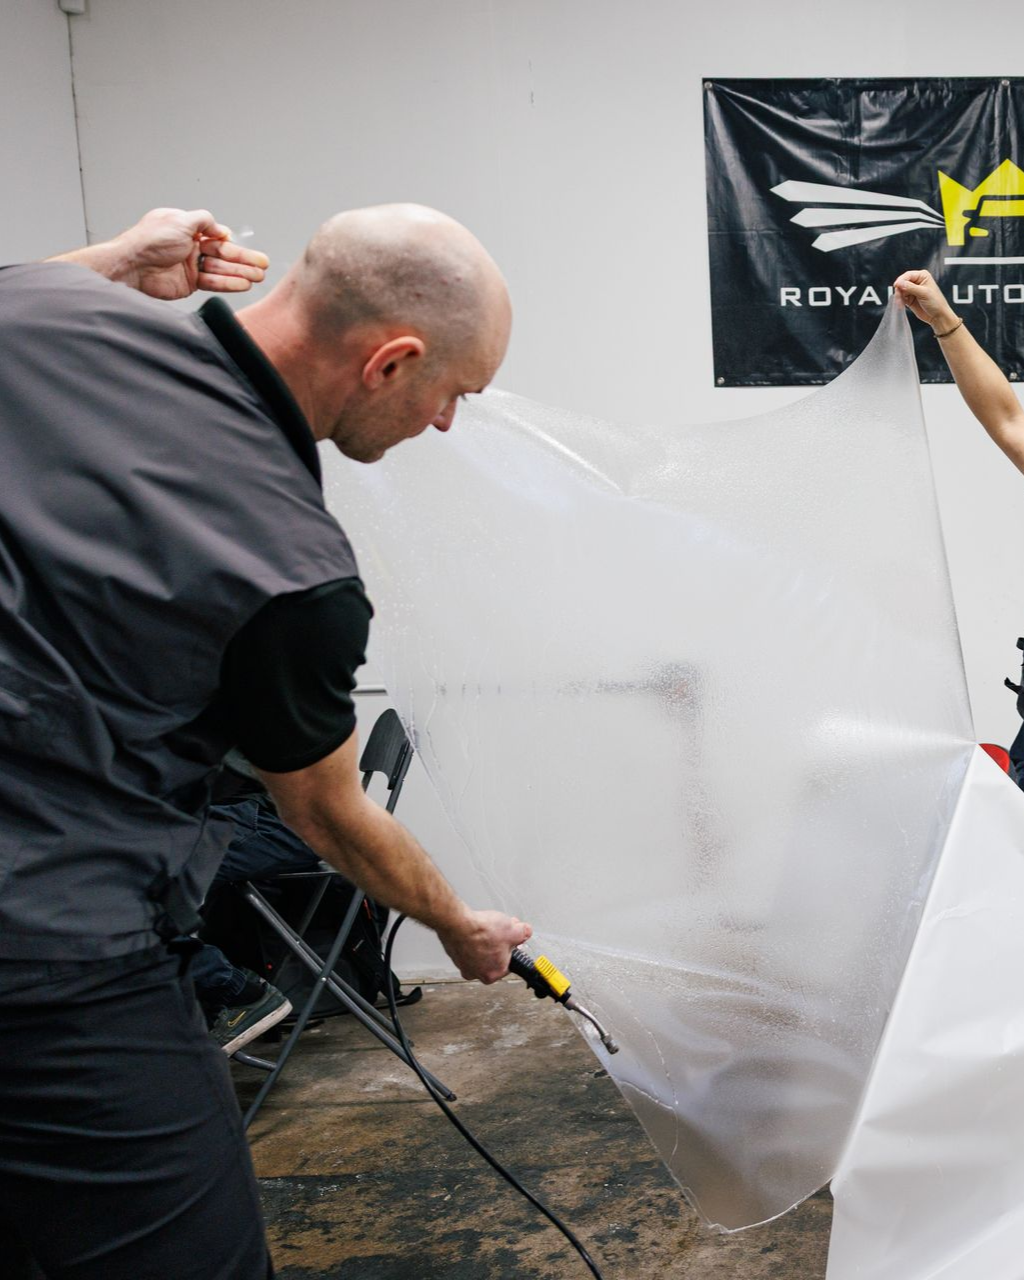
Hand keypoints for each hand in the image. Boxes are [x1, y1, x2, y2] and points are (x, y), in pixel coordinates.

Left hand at [49, 208, 268, 299]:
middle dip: (243, 259)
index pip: (215, 235)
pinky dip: (228, 283)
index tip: (244, 247)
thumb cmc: (150, 241)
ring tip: (259, 276)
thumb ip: (204, 221)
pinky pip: (213, 282)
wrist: (133, 267)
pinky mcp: (189, 283)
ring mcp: (190, 266)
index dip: (230, 241)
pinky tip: (244, 284)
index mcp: (186, 228)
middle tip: (263, 265)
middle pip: (222, 253)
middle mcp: (189, 247)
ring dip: (241, 273)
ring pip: (221, 268)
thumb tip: (221, 228)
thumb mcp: (181, 221)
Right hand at [437, 909, 532, 983]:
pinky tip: (474, 929)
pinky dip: (470, 940)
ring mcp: (463, 965)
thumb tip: (526, 932)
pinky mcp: (453, 955)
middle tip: (498, 931)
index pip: (509, 962)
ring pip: (479, 954)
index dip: (512, 947)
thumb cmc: (481, 931)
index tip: (511, 939)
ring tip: (485, 928)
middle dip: (498, 944)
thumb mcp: (512, 930)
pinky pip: (466, 948)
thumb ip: (523, 933)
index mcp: (494, 973)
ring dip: (483, 942)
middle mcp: (477, 973)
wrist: (457, 923)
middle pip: (494, 958)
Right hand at [893, 269, 956, 332]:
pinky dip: (899, 301)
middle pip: (902, 283)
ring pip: (900, 291)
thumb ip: (911, 287)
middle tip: (898, 297)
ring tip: (900, 304)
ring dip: (898, 297)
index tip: (896, 286)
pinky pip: (901, 298)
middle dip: (899, 290)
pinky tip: (901, 306)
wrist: (937, 316)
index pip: (908, 275)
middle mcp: (917, 282)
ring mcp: (912, 290)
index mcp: (922, 276)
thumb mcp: (923, 293)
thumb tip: (899, 283)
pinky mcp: (909, 299)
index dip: (901, 280)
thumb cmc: (936, 302)